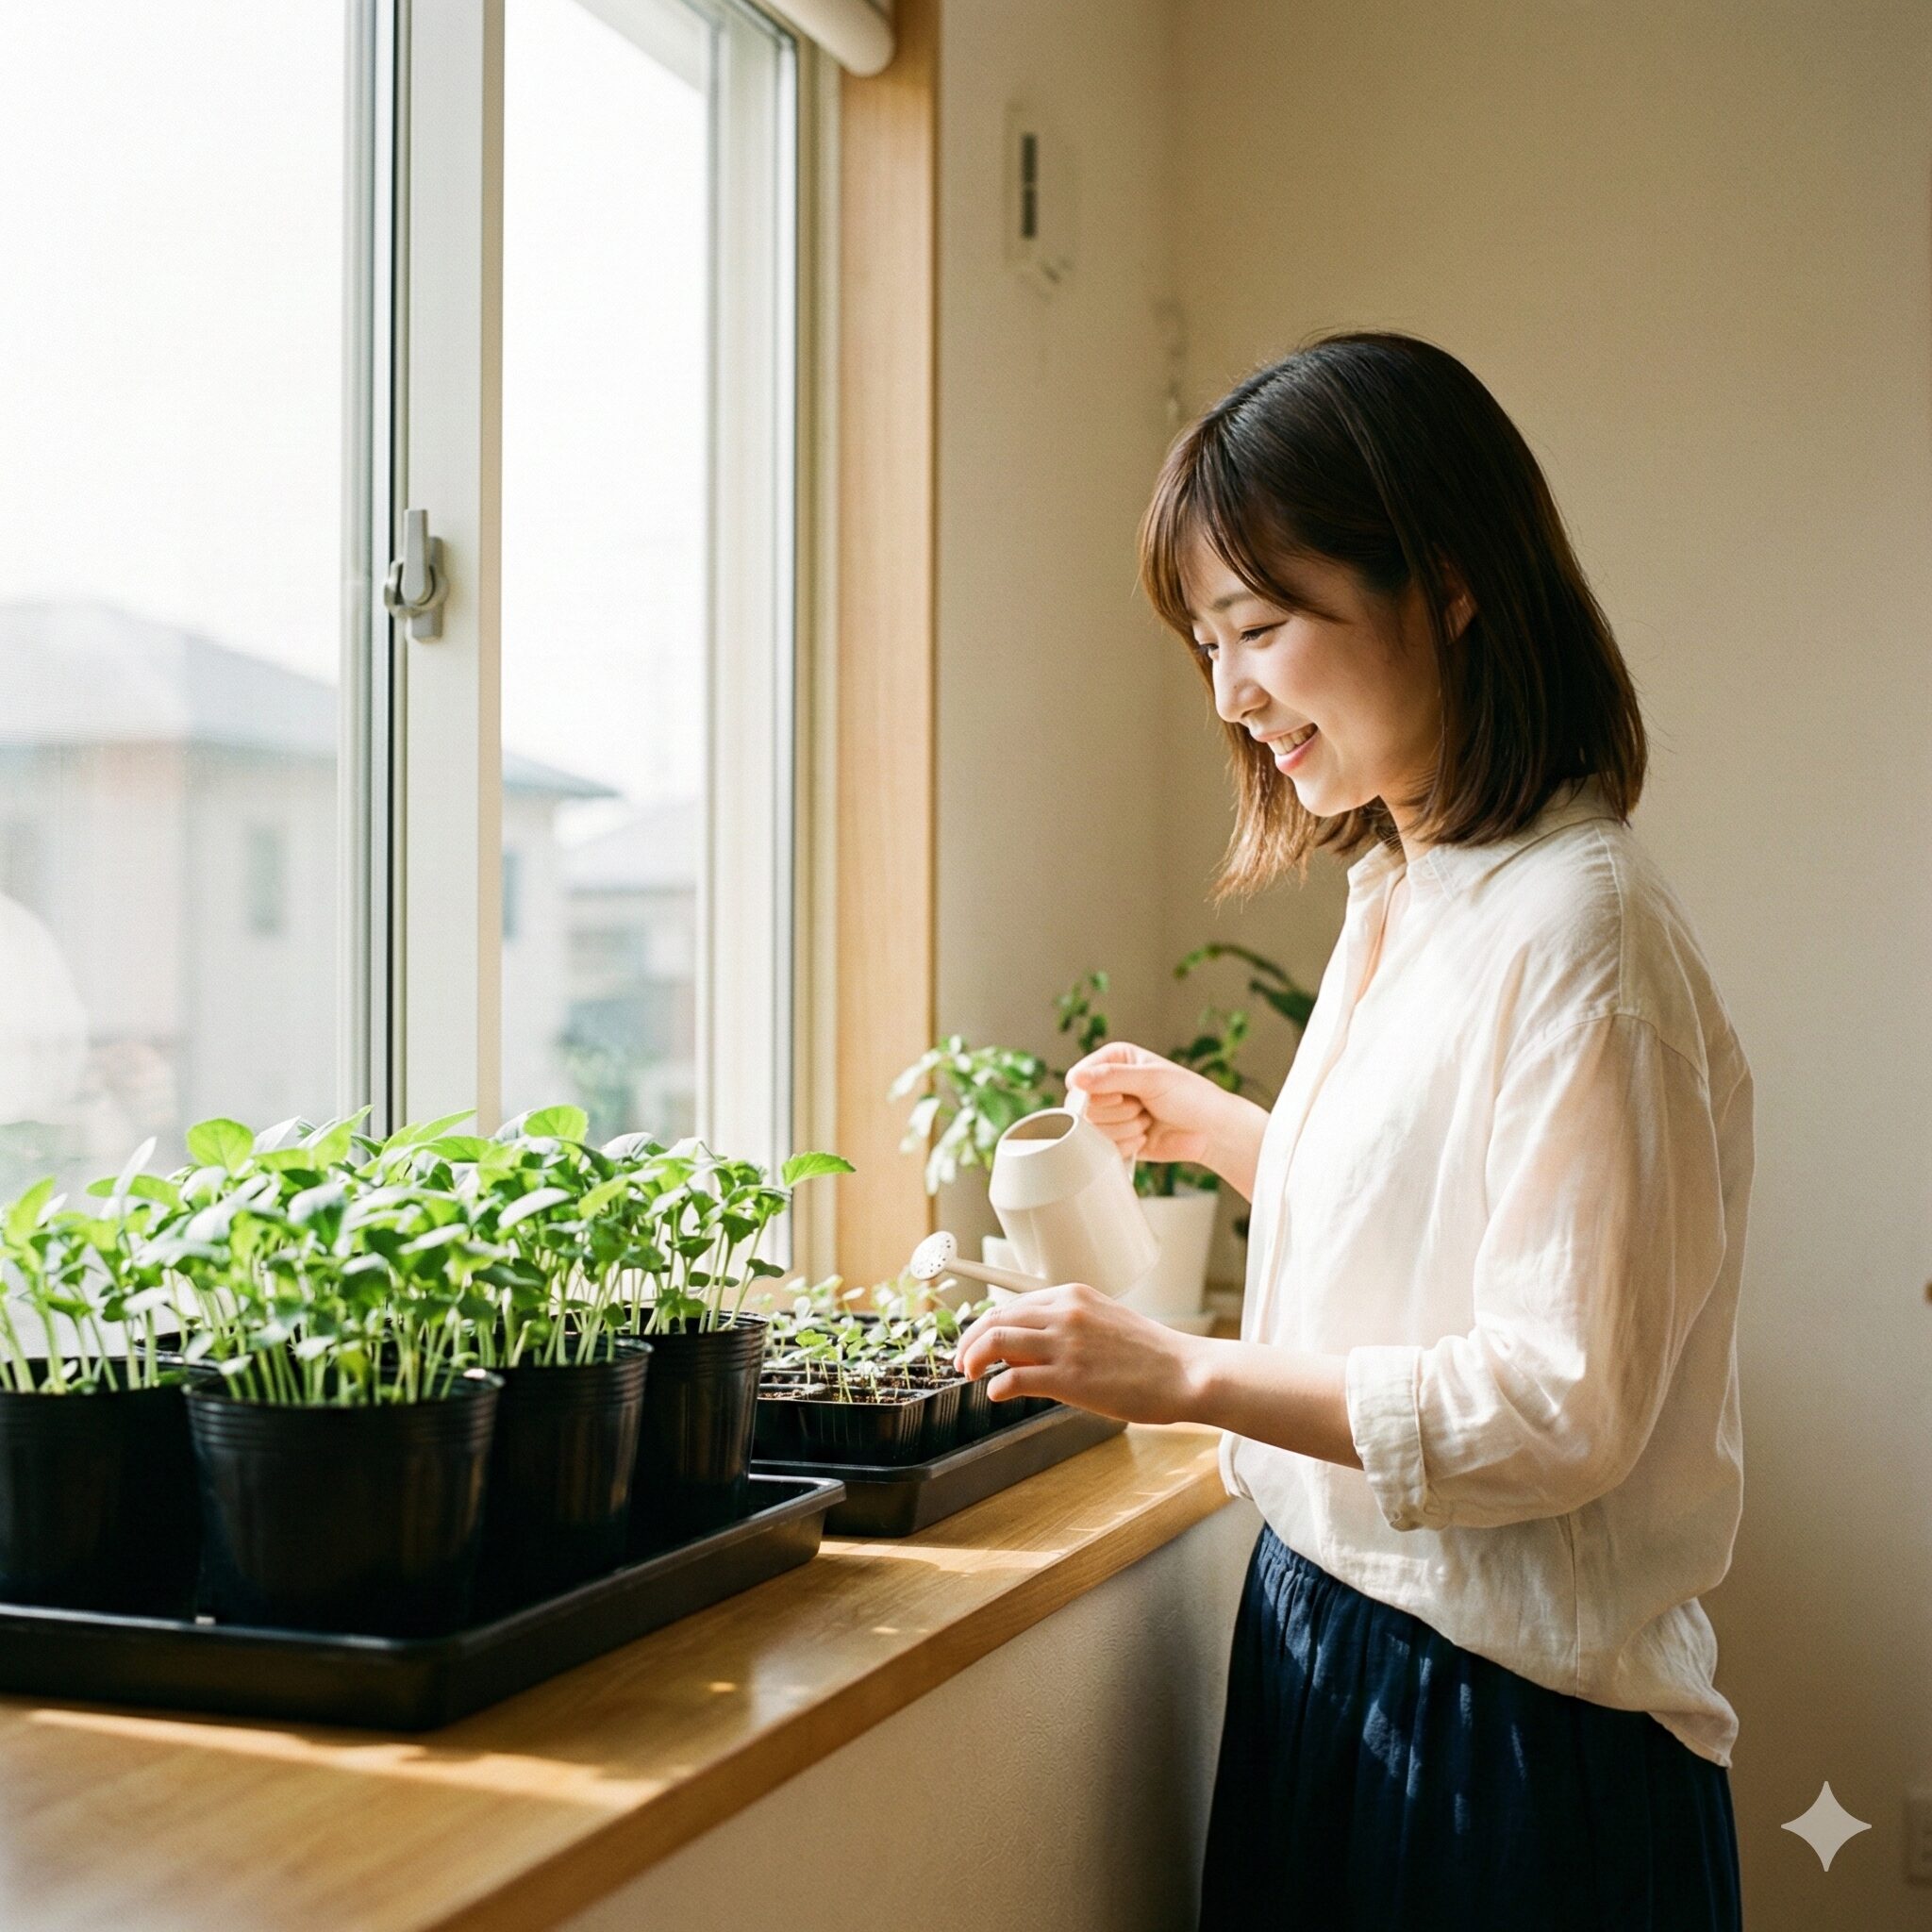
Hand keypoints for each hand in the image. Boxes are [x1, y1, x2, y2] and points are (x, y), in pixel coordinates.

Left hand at [953, 1281, 1202, 1424]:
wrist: (1186, 1373)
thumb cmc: (1152, 1355)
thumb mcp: (1105, 1322)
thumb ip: (1067, 1327)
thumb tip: (1028, 1349)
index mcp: (1073, 1295)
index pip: (1012, 1304)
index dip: (987, 1325)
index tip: (976, 1342)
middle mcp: (1064, 1312)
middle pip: (996, 1317)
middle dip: (970, 1340)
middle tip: (961, 1361)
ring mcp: (1066, 1344)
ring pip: (997, 1339)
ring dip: (973, 1357)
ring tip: (969, 1374)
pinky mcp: (1070, 1377)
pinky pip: (1014, 1377)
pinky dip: (996, 1385)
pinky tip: (996, 1394)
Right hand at [1065, 1041, 1264, 1194]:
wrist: (1211, 1131)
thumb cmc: (1190, 1097)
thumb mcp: (1152, 1079)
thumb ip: (1111, 1077)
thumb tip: (1076, 1078)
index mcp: (1114, 1060)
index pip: (1078, 1078)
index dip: (1094, 1093)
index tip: (1122, 1094)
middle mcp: (1109, 1086)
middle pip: (1083, 1108)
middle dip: (1118, 1112)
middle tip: (1143, 1106)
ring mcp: (1112, 1114)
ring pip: (1092, 1130)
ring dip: (1126, 1128)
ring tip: (1147, 1119)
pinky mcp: (1116, 1139)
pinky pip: (1103, 1148)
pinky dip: (1126, 1145)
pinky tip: (1146, 1136)